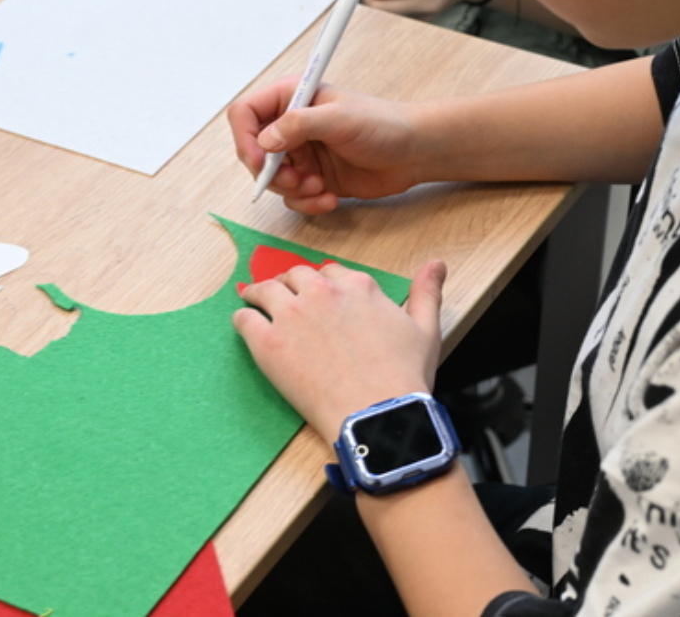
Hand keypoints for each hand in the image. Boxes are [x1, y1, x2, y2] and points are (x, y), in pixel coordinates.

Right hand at [228, 76, 425, 214]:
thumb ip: (298, 125)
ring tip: (318, 187)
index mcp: (291, 98)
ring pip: (271, 180)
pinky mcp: (313, 178)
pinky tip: (329, 199)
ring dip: (292, 190)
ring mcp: (301, 153)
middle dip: (271, 173)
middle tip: (296, 180)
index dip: (245, 138)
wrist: (413, 153)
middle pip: (253, 152)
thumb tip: (264, 140)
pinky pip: (293, 197)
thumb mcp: (339, 118)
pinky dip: (307, 203)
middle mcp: (291, 126)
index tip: (261, 161)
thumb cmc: (383, 124)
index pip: (245, 114)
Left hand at [235, 260, 445, 440]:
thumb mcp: (426, 330)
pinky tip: (244, 323)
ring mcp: (292, 315)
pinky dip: (243, 318)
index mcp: (357, 286)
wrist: (377, 415)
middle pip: (296, 275)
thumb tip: (437, 264)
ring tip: (253, 300)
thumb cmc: (403, 378)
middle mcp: (321, 292)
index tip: (317, 295)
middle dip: (289, 284)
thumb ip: (427, 292)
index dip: (322, 284)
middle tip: (283, 296)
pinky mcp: (268, 343)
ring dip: (259, 293)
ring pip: (265, 289)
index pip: (330, 272)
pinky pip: (244, 319)